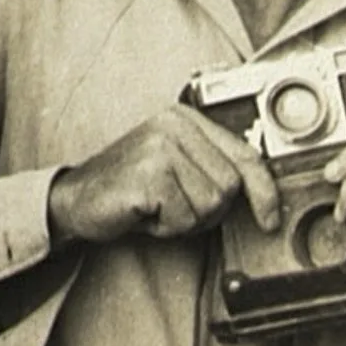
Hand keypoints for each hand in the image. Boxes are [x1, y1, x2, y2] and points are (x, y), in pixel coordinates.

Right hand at [46, 106, 279, 246]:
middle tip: (172, 207)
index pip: (244, 154)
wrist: (75, 199)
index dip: (264, 191)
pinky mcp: (150, 173)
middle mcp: (175, 125)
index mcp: (186, 118)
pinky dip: (167, 227)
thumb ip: (211, 168)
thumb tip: (258, 191)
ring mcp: (161, 147)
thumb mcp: (176, 168)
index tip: (270, 217)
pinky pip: (185, 217)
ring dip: (185, 219)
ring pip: (210, 204)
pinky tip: (145, 213)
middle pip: (229, 186)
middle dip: (206, 209)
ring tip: (157, 208)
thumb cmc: (129, 188)